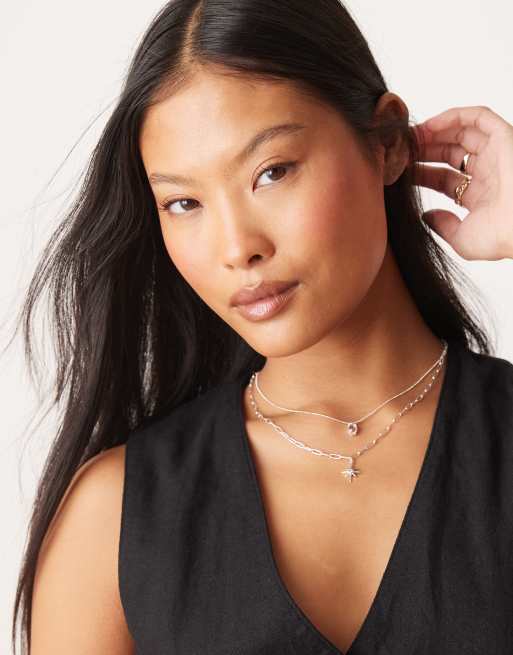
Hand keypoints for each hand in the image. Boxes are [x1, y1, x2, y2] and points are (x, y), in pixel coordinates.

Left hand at [411, 105, 512, 260]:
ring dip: (434, 132)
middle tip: (400, 151)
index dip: (421, 172)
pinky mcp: (506, 138)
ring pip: (461, 133)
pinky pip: (479, 117)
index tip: (399, 171)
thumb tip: (426, 216)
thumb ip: (443, 227)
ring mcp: (497, 154)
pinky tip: (429, 125)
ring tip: (409, 137)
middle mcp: (489, 172)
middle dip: (424, 150)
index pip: (444, 178)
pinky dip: (453, 116)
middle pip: (450, 154)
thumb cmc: (502, 238)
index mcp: (480, 196)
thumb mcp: (462, 240)